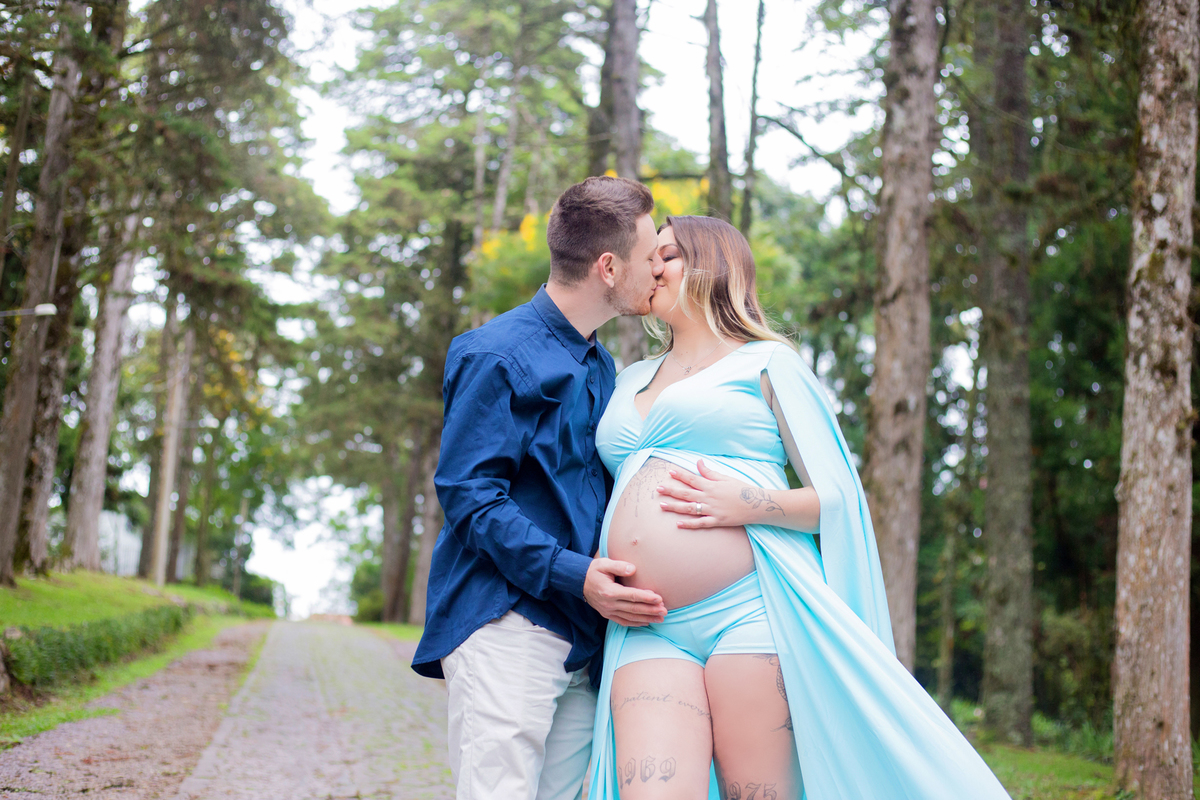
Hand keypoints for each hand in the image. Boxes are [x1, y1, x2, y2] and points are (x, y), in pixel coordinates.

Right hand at [583, 558, 666, 626]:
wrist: (579, 581)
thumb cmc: (594, 571)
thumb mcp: (603, 564)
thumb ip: (618, 565)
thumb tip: (633, 569)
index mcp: (609, 591)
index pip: (631, 596)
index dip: (646, 598)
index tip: (659, 599)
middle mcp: (609, 604)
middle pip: (634, 609)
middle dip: (650, 610)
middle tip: (665, 611)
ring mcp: (608, 611)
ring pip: (630, 617)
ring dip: (646, 618)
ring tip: (660, 618)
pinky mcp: (608, 615)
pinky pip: (623, 622)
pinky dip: (636, 623)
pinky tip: (646, 622)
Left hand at [657, 459, 780, 528]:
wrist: (758, 504)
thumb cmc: (742, 489)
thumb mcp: (726, 478)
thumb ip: (710, 472)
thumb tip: (698, 462)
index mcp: (712, 485)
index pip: (692, 479)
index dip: (680, 475)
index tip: (668, 472)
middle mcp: (710, 497)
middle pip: (686, 493)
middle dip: (671, 491)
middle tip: (658, 489)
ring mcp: (713, 510)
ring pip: (690, 509)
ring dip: (675, 507)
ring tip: (662, 505)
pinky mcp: (718, 521)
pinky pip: (701, 523)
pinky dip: (689, 524)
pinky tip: (678, 524)